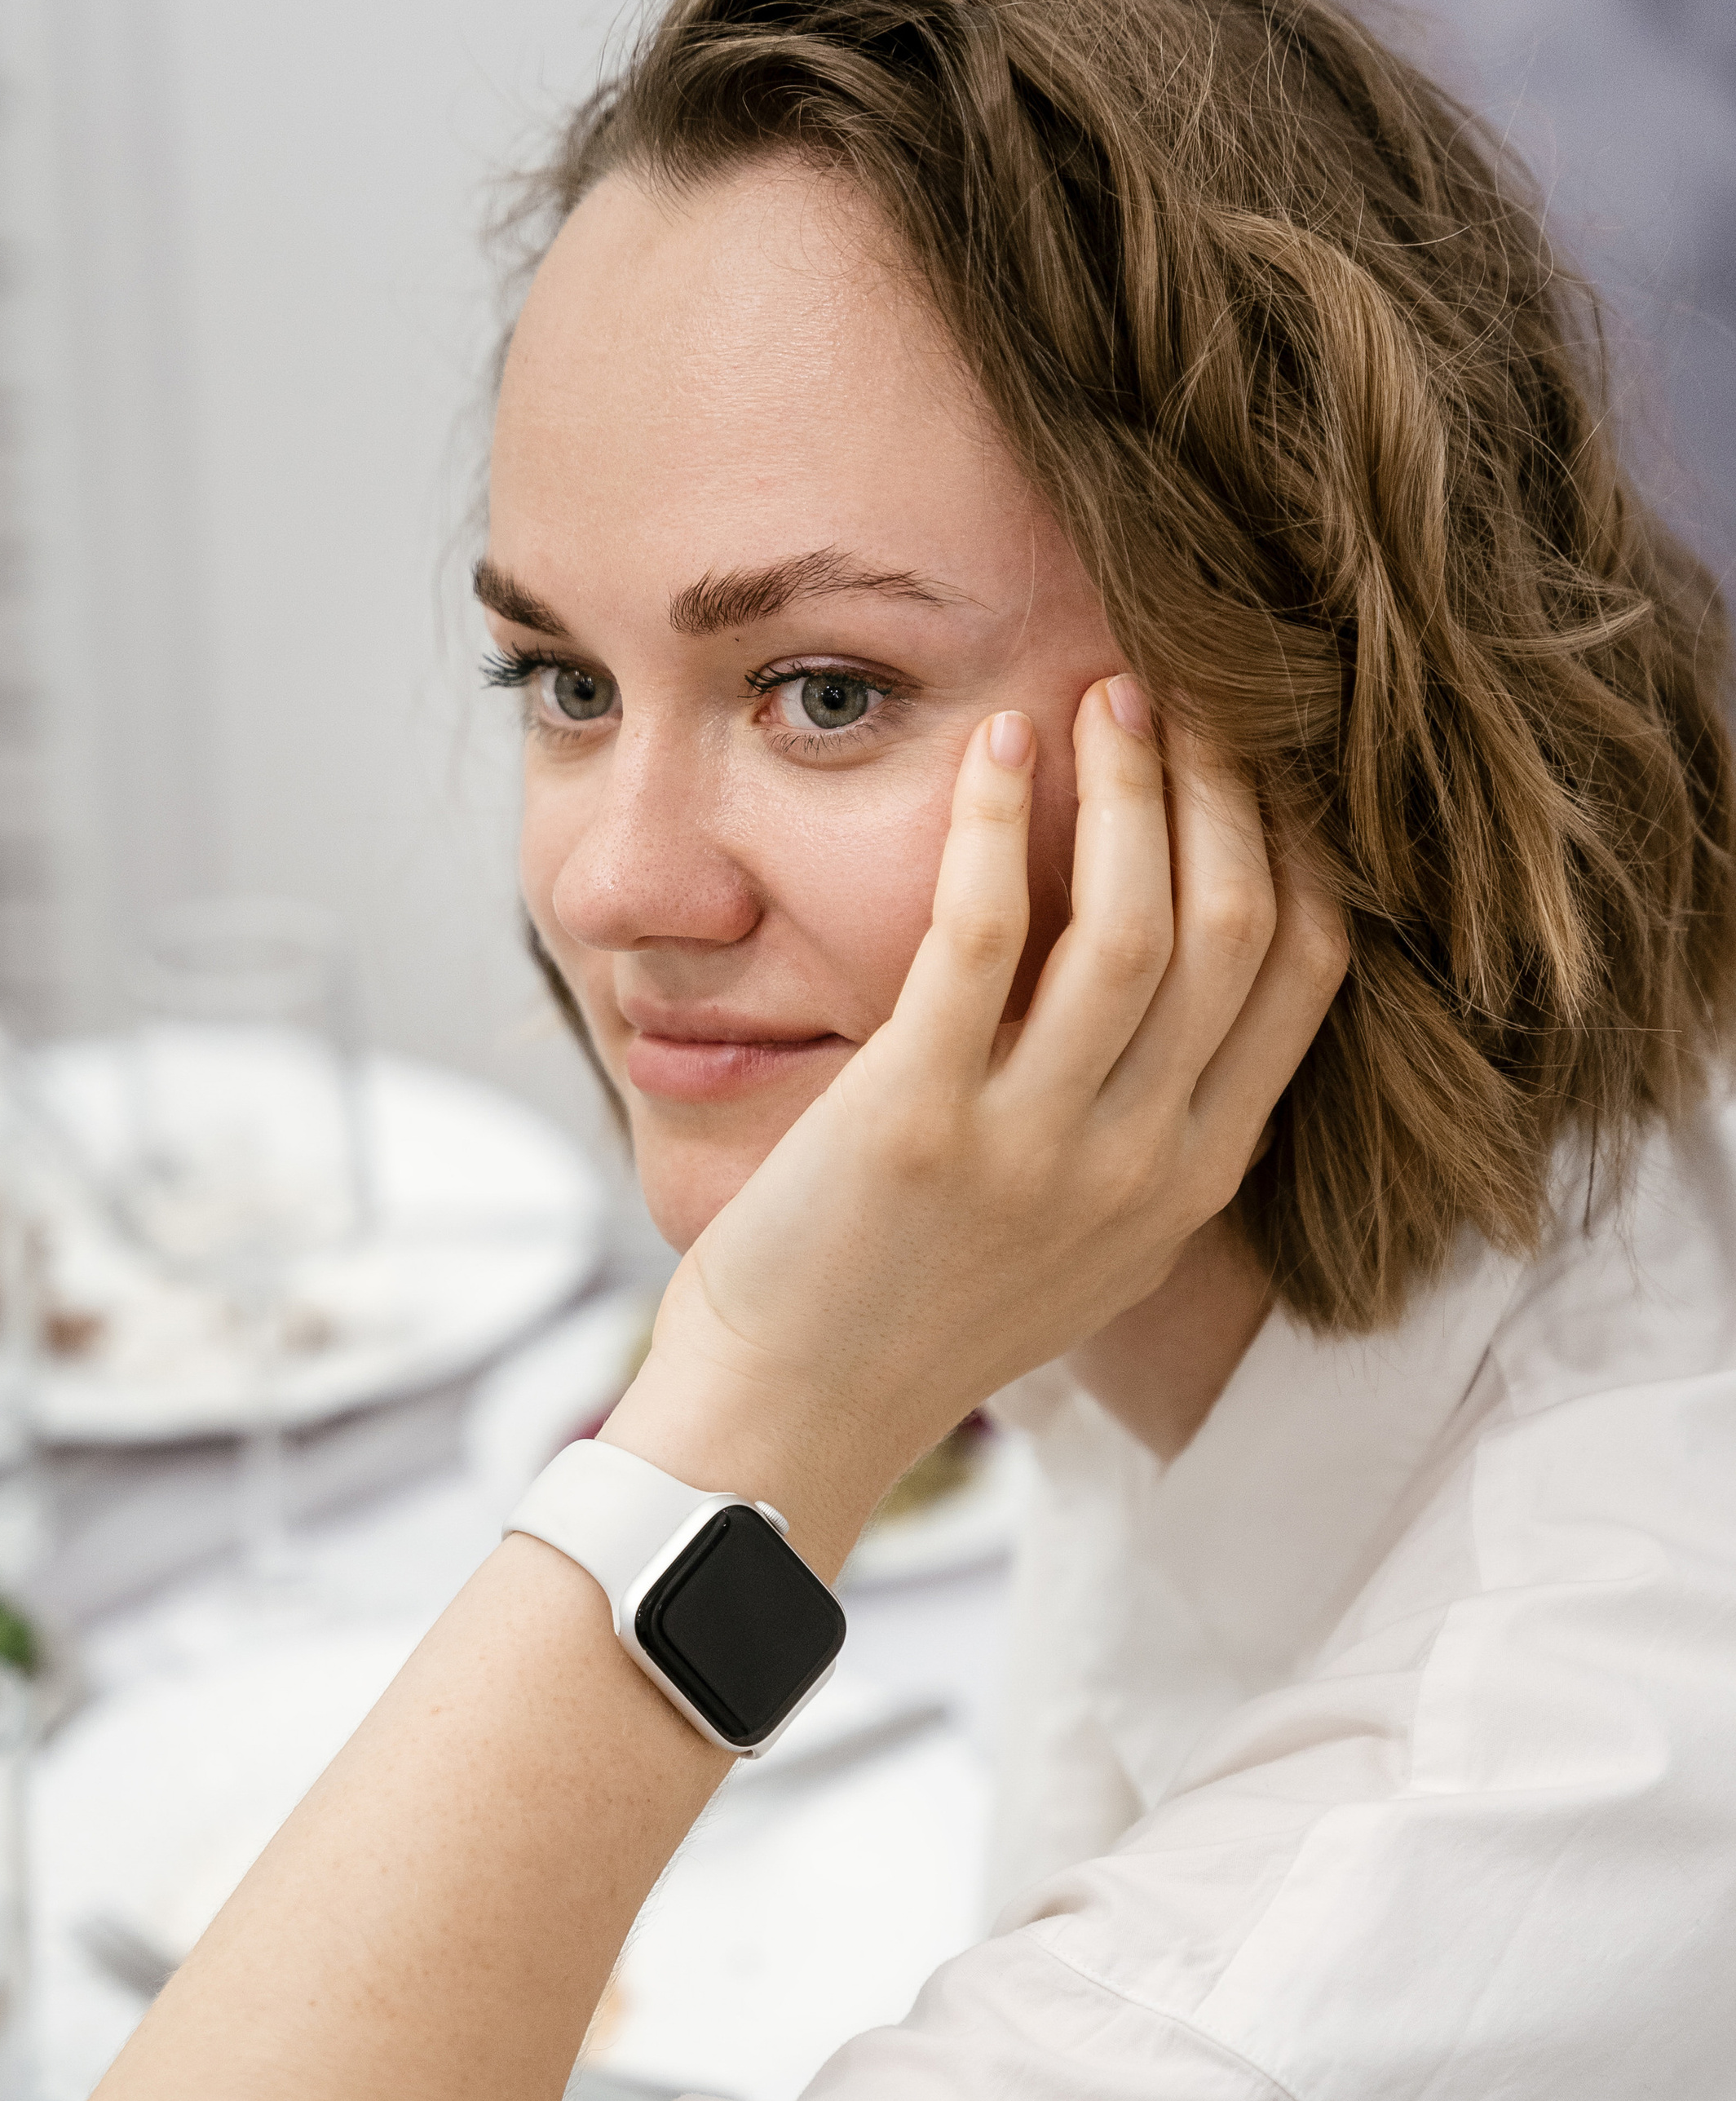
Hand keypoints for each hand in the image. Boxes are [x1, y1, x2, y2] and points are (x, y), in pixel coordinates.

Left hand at [605, 677, 1347, 1557]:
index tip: (1256, 758)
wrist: (795, 1409)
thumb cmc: (922, 1307)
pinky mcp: (921, 1118)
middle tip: (1179, 691)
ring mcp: (1034, 1146)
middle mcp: (1137, 1164)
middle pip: (1236, 927)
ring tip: (1101, 695)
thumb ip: (1148, 1126)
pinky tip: (994, 749)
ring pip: (1138, 920)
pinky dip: (997, 823)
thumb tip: (1178, 979)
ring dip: (1127, 784)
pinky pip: (986, 933)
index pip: (1303, 975)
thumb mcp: (1086, 1236)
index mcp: (1192, 1181)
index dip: (1295, 844)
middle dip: (1221, 787)